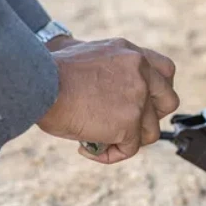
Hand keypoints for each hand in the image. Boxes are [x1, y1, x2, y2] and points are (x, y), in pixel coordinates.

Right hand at [38, 38, 179, 163]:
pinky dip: (110, 154)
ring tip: (98, 140)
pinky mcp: (129, 123)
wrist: (38, 83)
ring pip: (150, 132)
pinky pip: (129, 149)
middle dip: (149, 118)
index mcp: (128, 52)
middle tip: (124, 125)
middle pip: (168, 101)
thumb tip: (89, 75)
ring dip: (126, 140)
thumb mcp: (78, 52)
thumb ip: (99, 66)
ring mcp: (138, 97)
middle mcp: (140, 71)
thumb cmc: (46, 71)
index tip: (141, 102)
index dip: (157, 91)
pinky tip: (87, 149)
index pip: (165, 70)